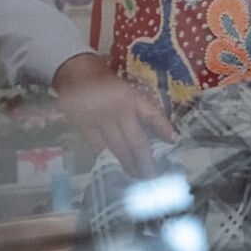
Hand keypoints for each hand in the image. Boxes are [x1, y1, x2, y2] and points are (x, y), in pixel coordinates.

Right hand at [51, 53, 175, 177]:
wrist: (77, 72)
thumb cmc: (106, 84)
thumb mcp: (128, 91)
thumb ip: (142, 110)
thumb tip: (164, 134)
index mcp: (132, 98)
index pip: (152, 115)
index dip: (164, 128)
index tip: (173, 142)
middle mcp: (119, 109)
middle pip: (136, 140)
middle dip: (144, 161)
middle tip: (151, 176)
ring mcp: (101, 118)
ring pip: (118, 148)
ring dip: (127, 164)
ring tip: (135, 177)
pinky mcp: (84, 126)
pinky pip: (97, 148)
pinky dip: (106, 159)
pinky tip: (112, 168)